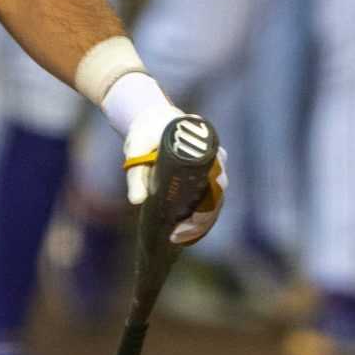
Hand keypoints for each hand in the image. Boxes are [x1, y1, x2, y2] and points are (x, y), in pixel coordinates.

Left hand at [109, 75, 225, 247]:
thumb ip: (136, 177)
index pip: (215, 186)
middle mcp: (214, 159)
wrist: (150, 117)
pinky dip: (199, 213)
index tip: (185, 224)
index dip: (204, 211)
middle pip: (217, 197)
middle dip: (201, 221)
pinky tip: (185, 229)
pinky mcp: (203, 174)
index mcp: (203, 150)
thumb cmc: (145, 132)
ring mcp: (212, 166)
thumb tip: (137, 202)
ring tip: (179, 237)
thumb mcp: (137, 151)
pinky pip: (208, 196)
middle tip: (178, 236)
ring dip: (201, 220)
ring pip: (215, 199)